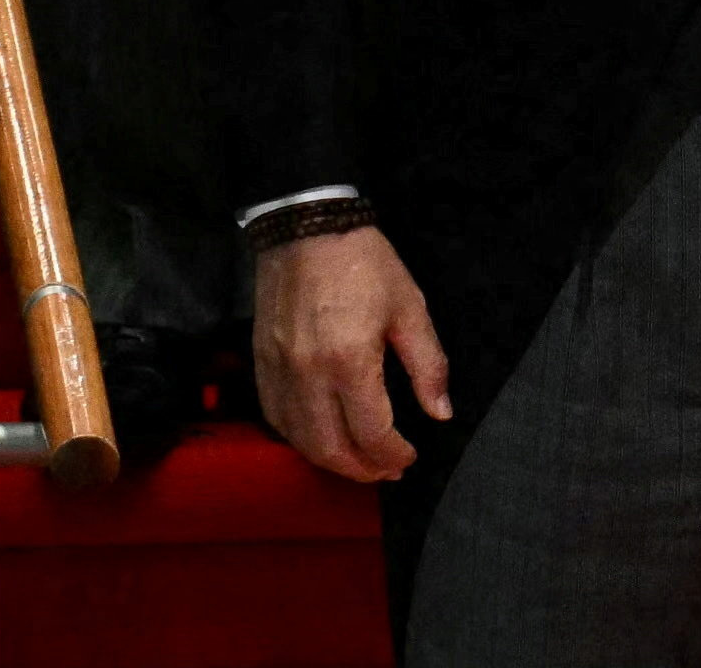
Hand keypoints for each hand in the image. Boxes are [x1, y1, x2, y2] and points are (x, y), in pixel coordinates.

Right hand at [249, 224, 450, 482]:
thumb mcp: (410, 307)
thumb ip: (427, 364)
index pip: (371, 432)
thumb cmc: (365, 265)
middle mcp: (308, 375)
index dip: (393, 454)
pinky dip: (301, 440)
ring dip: (332, 460)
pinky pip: (276, 420)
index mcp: (350, 360)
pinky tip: (323, 439)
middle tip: (388, 470)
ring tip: (361, 461)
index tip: (410, 456)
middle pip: (331, 448)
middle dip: (363, 469)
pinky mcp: (260, 367)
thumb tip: (441, 413)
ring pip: (300, 441)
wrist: (306, 230)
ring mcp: (278, 374)